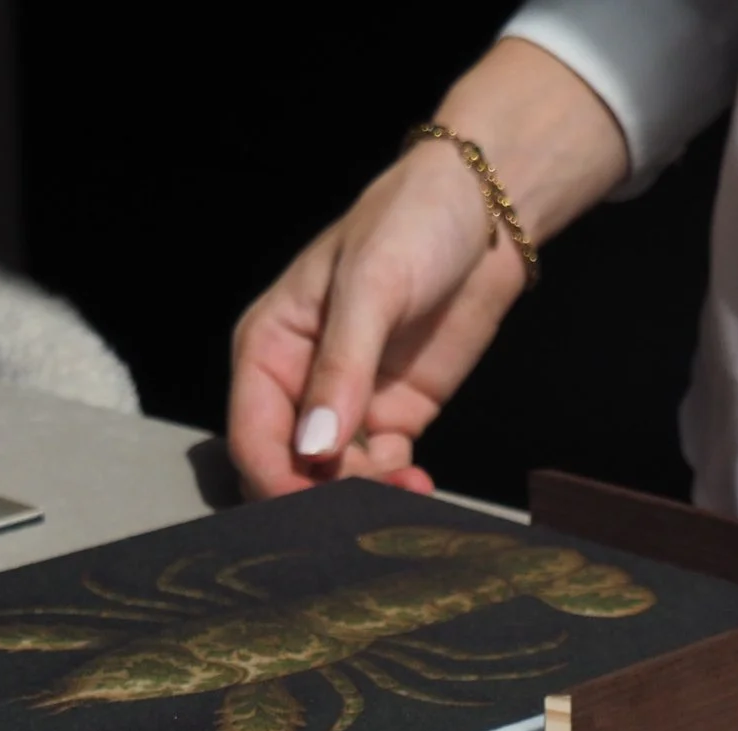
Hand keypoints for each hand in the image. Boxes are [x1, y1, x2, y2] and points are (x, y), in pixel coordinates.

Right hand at [225, 37, 628, 499]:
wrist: (486, 212)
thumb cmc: (411, 225)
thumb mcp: (371, 286)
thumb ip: (341, 369)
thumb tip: (314, 448)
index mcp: (267, 349)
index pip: (252, 436)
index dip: (276, 481)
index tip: (313, 510)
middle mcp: (296, 386)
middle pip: (287, 469)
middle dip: (320, 498)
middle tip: (368, 508)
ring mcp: (345, 406)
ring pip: (333, 481)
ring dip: (365, 498)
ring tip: (408, 491)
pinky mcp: (392, 417)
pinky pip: (380, 471)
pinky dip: (395, 488)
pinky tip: (419, 487)